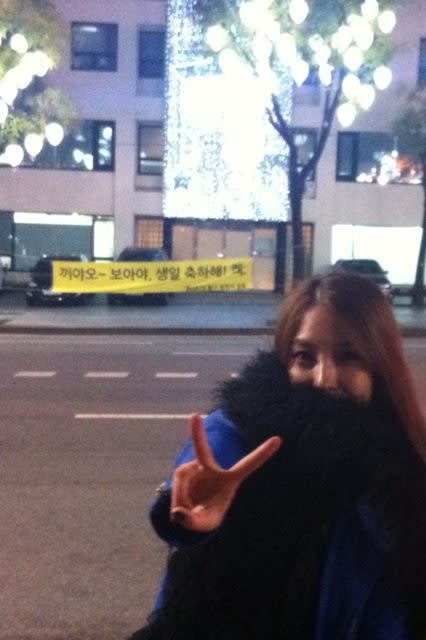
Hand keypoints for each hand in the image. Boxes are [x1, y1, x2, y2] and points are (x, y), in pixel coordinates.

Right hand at [170, 413, 281, 531]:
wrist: (191, 511)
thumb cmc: (205, 516)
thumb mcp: (204, 524)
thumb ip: (192, 522)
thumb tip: (177, 512)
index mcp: (230, 479)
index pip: (249, 464)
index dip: (263, 453)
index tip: (278, 439)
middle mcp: (211, 469)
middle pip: (203, 451)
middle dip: (197, 434)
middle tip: (194, 415)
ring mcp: (195, 468)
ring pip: (182, 482)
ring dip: (181, 499)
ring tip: (186, 513)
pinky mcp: (182, 472)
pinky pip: (176, 486)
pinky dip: (176, 499)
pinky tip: (180, 506)